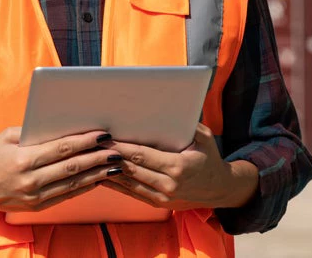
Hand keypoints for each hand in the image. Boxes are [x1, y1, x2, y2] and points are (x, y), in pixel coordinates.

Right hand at [0, 127, 122, 213]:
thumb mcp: (6, 137)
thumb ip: (32, 131)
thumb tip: (61, 125)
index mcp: (22, 159)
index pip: (61, 149)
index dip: (84, 141)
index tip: (102, 134)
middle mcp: (30, 180)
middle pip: (72, 167)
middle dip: (97, 157)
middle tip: (117, 149)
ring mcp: (34, 196)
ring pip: (73, 184)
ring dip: (97, 174)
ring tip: (115, 165)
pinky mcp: (37, 207)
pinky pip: (66, 196)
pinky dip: (84, 187)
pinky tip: (98, 178)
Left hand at [101, 123, 251, 210]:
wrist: (220, 190)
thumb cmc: (210, 158)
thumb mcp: (205, 138)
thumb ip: (190, 124)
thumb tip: (173, 108)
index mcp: (178, 167)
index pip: (142, 156)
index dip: (122, 148)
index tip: (106, 139)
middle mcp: (168, 185)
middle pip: (131, 169)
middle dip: (110, 157)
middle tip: (92, 145)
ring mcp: (162, 197)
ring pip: (128, 184)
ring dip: (108, 172)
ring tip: (91, 160)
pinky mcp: (158, 203)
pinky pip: (132, 194)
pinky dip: (116, 185)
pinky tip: (102, 176)